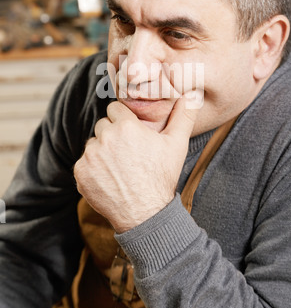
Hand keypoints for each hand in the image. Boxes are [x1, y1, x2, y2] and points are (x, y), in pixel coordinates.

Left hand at [74, 93, 200, 232]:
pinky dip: (92, 169)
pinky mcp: (80, 172)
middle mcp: (105, 137)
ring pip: (93, 144)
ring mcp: (90, 156)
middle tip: (127, 152)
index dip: (123, 120)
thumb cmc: (161, 178)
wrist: (145, 213)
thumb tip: (192, 94)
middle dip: (112, 134)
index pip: (115, 109)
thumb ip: (184, 116)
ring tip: (118, 166)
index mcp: (126, 126)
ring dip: (101, 151)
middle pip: (103, 125)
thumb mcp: (177, 145)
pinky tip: (108, 178)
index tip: (130, 132)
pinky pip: (83, 162)